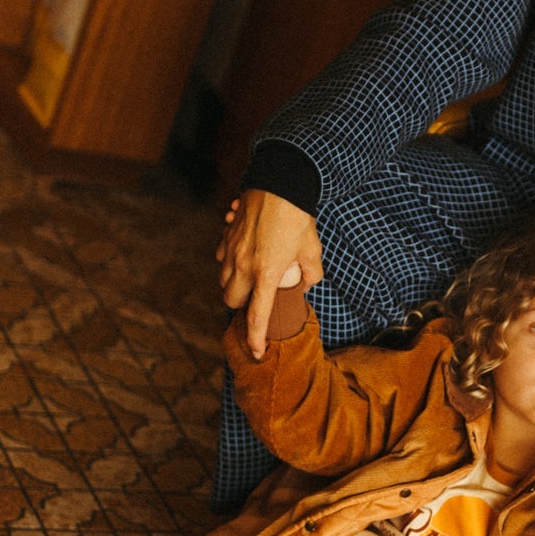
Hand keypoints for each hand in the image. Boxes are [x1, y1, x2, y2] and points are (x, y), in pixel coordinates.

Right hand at [216, 190, 323, 359]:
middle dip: (240, 306)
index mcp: (266, 274)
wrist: (280, 182)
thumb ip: (310, 274)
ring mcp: (231, 250)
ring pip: (223, 280)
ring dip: (234, 285)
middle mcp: (244, 266)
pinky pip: (221, 258)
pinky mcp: (226, 236)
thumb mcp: (313, 249)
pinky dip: (229, 262)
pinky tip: (244, 255)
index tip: (256, 353)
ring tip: (251, 278)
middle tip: (257, 299)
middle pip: (230, 301)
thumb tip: (303, 286)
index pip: (257, 316)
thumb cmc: (299, 217)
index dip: (255, 339)